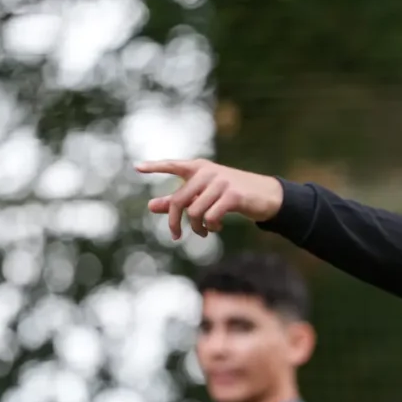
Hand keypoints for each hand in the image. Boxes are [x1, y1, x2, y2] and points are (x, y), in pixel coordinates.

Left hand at [136, 159, 283, 239]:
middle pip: (178, 201)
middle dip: (174, 222)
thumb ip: (178, 200)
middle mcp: (207, 172)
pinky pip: (211, 217)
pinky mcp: (232, 195)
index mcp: (198, 168)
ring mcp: (220, 182)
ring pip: (194, 213)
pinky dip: (211, 227)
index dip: (155, 167)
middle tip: (176, 236)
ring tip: (205, 231)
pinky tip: (216, 228)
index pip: (173, 165)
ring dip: (197, 228)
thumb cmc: (230, 194)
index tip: (137, 168)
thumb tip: (151, 205)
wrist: (264, 195)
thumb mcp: (203, 195)